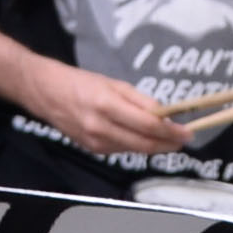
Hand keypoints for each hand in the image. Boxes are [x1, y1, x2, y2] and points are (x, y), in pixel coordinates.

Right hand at [23, 65, 187, 161]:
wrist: (45, 93)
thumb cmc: (79, 82)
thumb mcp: (113, 83)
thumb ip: (140, 100)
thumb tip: (164, 114)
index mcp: (107, 105)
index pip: (147, 125)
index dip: (171, 131)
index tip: (187, 132)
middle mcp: (100, 127)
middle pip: (144, 143)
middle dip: (168, 143)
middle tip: (185, 139)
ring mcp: (95, 142)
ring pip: (134, 149)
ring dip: (155, 146)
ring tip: (170, 139)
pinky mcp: (92, 149)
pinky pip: (122, 149)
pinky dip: (137, 145)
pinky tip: (145, 138)